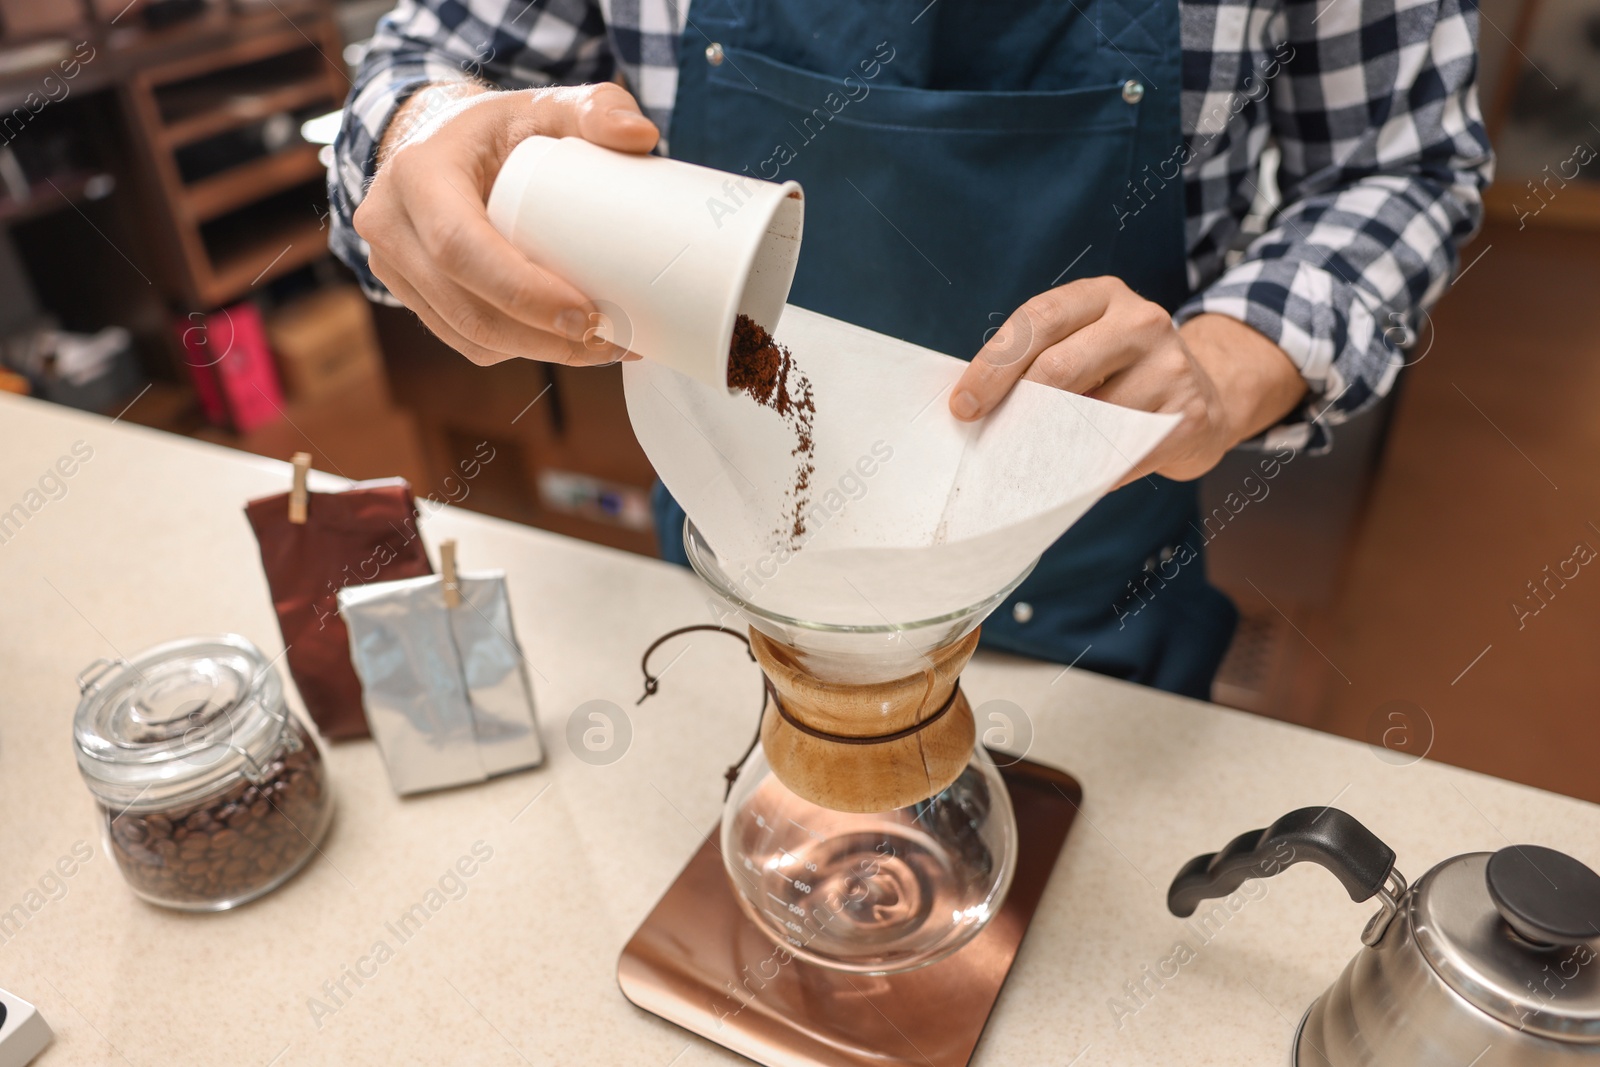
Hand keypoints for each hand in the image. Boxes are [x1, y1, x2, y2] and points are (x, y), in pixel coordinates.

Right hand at [354, 82, 659, 366]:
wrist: (439, 140)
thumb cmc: (498, 127)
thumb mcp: (544, 106)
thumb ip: (598, 107)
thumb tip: (641, 137)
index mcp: (417, 173)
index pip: (460, 248)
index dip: (523, 292)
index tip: (587, 313)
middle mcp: (389, 223)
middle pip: (465, 307)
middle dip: (540, 336)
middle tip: (607, 339)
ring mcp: (391, 265)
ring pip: (465, 334)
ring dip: (536, 352)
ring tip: (600, 345)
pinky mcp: (407, 294)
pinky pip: (463, 340)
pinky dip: (516, 350)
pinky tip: (562, 343)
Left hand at [948, 277, 1305, 485]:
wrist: (1205, 395)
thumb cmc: (1119, 374)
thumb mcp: (1083, 347)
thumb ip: (1038, 363)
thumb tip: (977, 409)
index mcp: (1104, 296)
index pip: (1038, 320)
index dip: (994, 365)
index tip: (963, 405)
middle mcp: (1142, 321)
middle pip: (1058, 367)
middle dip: (1012, 409)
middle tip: (986, 439)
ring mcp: (1171, 367)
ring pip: (1087, 418)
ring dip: (1048, 447)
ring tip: (1029, 460)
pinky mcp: (1188, 415)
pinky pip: (1118, 454)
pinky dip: (1085, 472)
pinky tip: (1072, 476)